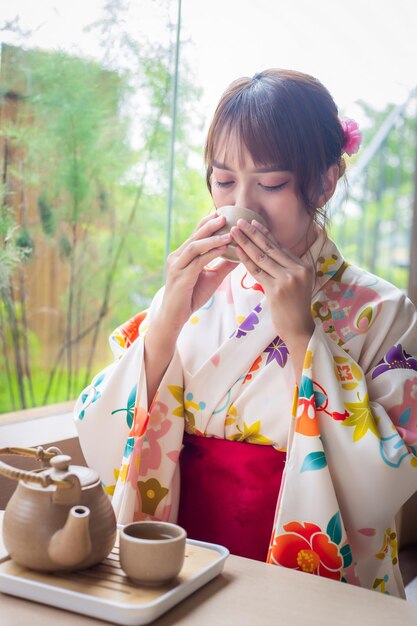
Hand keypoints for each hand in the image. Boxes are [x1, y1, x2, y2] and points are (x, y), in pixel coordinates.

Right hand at [160, 213, 235, 332]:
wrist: (175, 316)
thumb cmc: (191, 296)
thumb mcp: (212, 278)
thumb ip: (223, 265)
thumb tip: (240, 255)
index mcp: (183, 255)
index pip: (195, 235)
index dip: (206, 223)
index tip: (220, 213)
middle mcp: (177, 257)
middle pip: (194, 236)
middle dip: (209, 225)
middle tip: (223, 215)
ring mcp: (177, 266)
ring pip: (195, 246)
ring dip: (211, 237)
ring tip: (226, 230)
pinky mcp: (181, 277)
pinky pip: (197, 261)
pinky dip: (211, 253)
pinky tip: (223, 248)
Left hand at [230, 219, 314, 373]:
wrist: (299, 330)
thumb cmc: (295, 309)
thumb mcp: (296, 285)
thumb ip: (286, 269)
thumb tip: (269, 252)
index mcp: (304, 266)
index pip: (280, 247)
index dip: (265, 233)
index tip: (253, 222)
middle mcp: (298, 270)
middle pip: (270, 248)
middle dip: (253, 233)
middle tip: (239, 221)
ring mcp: (288, 280)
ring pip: (262, 257)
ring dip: (245, 242)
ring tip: (233, 231)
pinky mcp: (276, 290)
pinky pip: (257, 271)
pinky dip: (245, 259)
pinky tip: (236, 250)